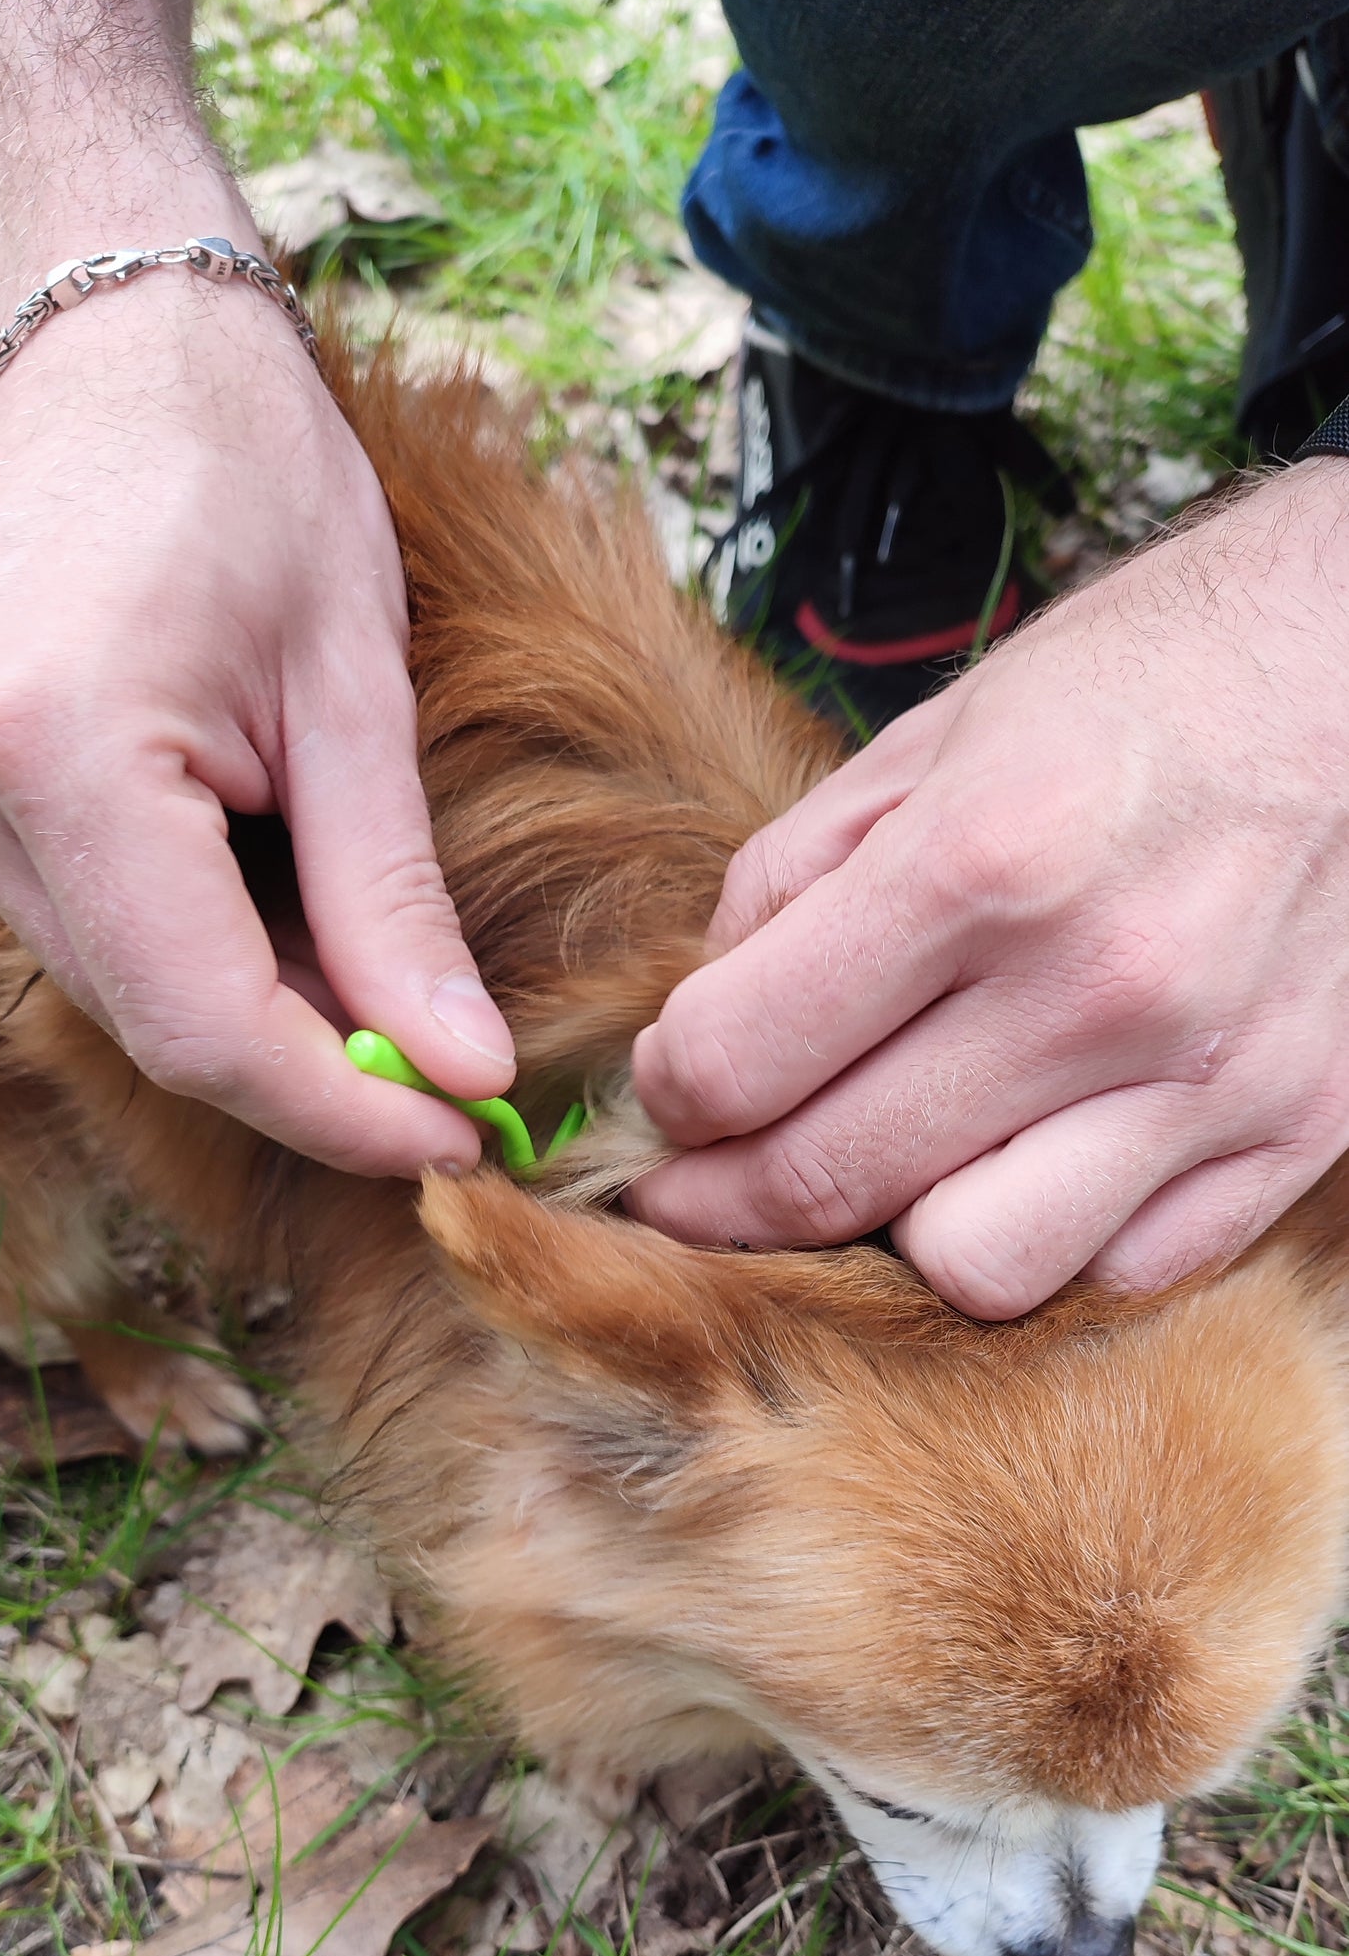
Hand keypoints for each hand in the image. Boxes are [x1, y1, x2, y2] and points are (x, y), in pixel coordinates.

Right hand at [0, 272, 513, 1173]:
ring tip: (386, 993)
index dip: (341, 1111)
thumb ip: (394, 901)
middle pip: (154, 1025)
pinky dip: (198, 956)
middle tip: (450, 1083)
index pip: (203, 1023)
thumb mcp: (355, 691)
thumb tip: (460, 1073)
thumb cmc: (252, 471)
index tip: (461, 1139)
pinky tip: (293, 933)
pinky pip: (85, 931)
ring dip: (260, 1019)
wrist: (114, 342)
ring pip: (118, 994)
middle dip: (313, 1075)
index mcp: (61, 749)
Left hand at [630, 461, 1348, 1314]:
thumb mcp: (935, 734)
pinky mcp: (1295, 1131)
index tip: (672, 1092)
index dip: (669, 1095)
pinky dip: (1053, 1237)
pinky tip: (1027, 1162)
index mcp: (985, 858)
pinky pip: (1122, 1270)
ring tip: (891, 1163)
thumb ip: (793, 884)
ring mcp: (1211, 1076)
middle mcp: (1100, 986)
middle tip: (707, 1177)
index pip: (739, 1063)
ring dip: (900, 1233)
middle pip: (829, 1185)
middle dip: (728, 1196)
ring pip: (976, 1270)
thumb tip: (707, 1028)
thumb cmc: (1145, 685)